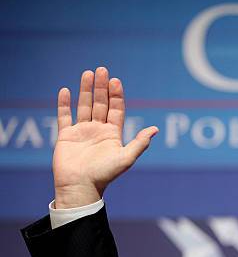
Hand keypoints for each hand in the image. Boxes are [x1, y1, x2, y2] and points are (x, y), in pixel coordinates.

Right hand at [53, 67, 157, 208]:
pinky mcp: (66, 136)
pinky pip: (64, 116)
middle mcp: (98, 130)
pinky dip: (64, 104)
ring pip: (84, 106)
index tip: (115, 80)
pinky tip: (66, 90)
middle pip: (101, 104)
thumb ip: (139, 143)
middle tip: (101, 69)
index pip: (116, 110)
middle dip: (101, 87)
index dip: (116, 95)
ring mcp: (82, 132)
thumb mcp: (126, 158)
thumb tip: (155, 129)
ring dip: (85, 90)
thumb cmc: (105, 174)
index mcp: (113, 134)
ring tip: (87, 73)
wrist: (81, 187)